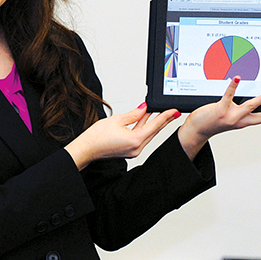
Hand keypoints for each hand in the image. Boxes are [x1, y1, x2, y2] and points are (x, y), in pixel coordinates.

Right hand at [64, 103, 180, 170]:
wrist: (86, 149)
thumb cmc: (96, 137)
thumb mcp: (116, 120)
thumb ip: (134, 114)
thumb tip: (144, 108)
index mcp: (135, 140)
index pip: (155, 126)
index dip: (165, 117)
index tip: (174, 111)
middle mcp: (136, 149)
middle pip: (154, 132)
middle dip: (163, 120)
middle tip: (173, 112)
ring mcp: (133, 151)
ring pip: (147, 134)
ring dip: (153, 124)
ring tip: (161, 113)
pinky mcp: (129, 151)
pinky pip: (140, 137)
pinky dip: (143, 128)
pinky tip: (145, 120)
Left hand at [177, 77, 260, 159]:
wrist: (197, 129)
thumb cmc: (213, 120)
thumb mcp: (232, 116)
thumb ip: (242, 109)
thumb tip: (251, 101)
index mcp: (244, 121)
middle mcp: (239, 120)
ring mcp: (230, 116)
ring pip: (249, 107)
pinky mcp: (220, 110)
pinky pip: (228, 97)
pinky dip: (232, 87)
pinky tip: (237, 78)